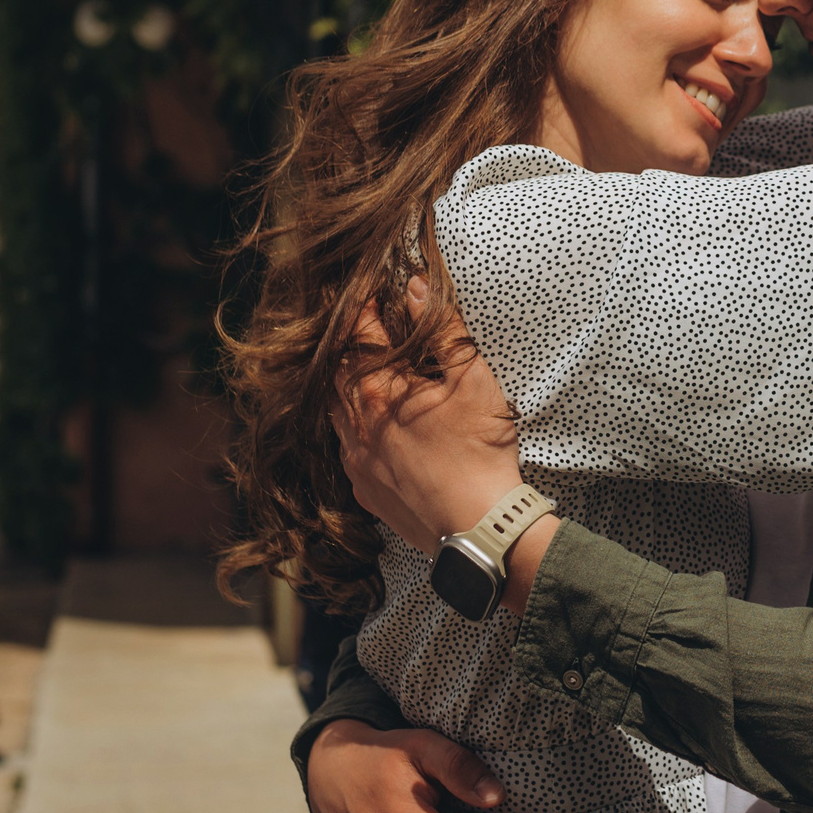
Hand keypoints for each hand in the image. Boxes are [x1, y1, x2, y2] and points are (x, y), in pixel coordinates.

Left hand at [333, 284, 527, 553]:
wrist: (476, 525)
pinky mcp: (365, 488)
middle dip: (345, 346)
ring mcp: (357, 460)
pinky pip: (345, 448)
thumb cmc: (480, 450)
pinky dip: (350, 427)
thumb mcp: (473, 381)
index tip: (367, 293)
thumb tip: (415, 286)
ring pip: (333, 412)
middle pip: (336, 373)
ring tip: (357, 371)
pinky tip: (367, 426)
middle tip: (357, 327)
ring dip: (341, 386)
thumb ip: (444, 331)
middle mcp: (357, 425)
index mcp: (380, 392)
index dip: (361, 310)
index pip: (360, 337)